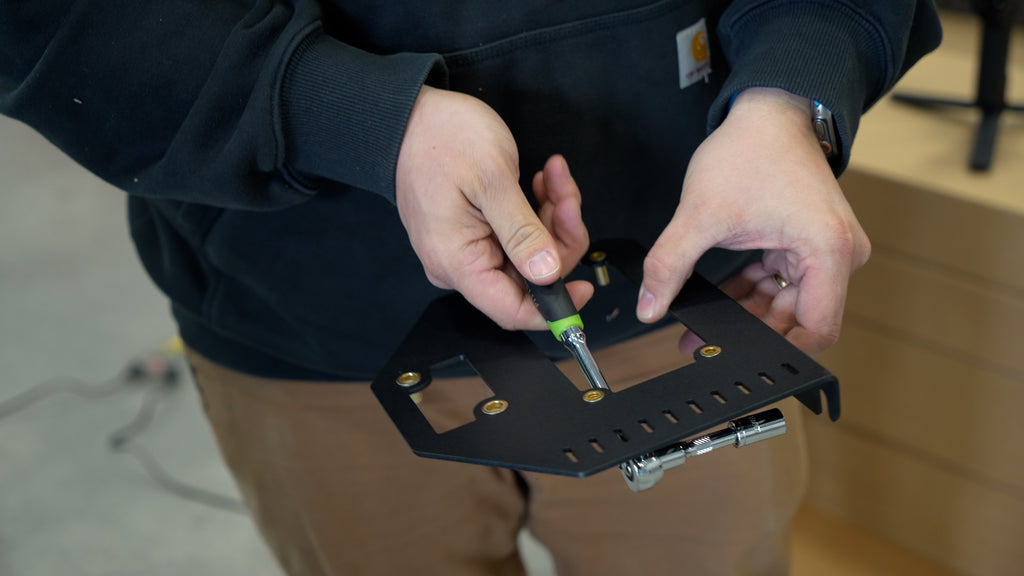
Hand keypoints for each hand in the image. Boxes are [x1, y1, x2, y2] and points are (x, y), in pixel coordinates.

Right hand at [396, 86, 591, 329]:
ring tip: (553, 176)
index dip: (553, 306)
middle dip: (558, 239)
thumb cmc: (441, 138)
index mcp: (458, 262)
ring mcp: (467, 247)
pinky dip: (537, 210)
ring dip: (551, 217)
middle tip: (567, 196)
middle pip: (528, 278)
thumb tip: (548, 275)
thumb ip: (522, 233)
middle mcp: (460, 264)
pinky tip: (541, 181)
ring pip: (528, 253)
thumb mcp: (492, 180)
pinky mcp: (475, 231)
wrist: (410, 113)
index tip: (585, 288)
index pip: (511, 310)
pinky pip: (517, 235)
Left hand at [638, 88, 869, 355]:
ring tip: (701, 328)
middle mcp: (839, 256)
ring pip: (786, 305)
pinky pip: (781, 284)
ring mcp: (826, 251)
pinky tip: (718, 301)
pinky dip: (751, 293)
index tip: (739, 359)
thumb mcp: (700, 213)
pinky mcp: (810, 245)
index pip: (816, 329)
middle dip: (750, 334)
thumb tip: (649, 308)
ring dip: (746, 316)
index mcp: (827, 251)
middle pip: (797, 319)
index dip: (778, 351)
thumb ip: (670, 266)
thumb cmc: (750, 150)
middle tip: (703, 345)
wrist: (769, 110)